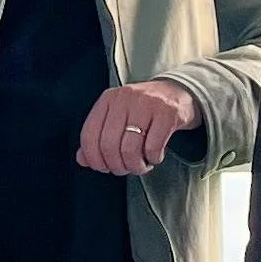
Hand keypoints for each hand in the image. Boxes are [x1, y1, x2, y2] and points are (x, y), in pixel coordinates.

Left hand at [77, 79, 201, 175]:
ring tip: (141, 165)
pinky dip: (153, 159)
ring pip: (130, 149)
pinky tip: (155, 156)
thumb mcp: (117, 117)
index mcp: (108, 99)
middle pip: (109, 145)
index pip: (89, 135)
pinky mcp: (168, 112)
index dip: (94, 159)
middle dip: (116, 166)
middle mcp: (125, 98)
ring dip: (135, 166)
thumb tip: (82, 160)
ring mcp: (147, 103)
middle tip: (125, 169)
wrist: (178, 92)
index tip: (104, 168)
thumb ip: (98, 137)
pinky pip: (153, 147)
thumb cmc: (143, 110)